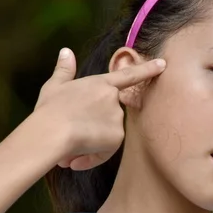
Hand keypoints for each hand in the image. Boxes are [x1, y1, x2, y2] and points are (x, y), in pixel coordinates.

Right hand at [35, 48, 165, 170]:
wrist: (51, 132)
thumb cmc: (49, 110)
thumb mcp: (55, 87)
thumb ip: (64, 70)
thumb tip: (66, 52)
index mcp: (100, 83)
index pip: (128, 75)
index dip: (147, 69)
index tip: (163, 63)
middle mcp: (112, 99)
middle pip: (108, 116)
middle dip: (91, 127)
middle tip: (69, 133)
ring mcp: (116, 118)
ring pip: (105, 136)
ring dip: (88, 144)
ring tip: (67, 149)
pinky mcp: (117, 138)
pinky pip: (104, 152)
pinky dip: (89, 158)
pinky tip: (73, 160)